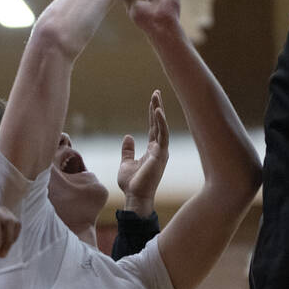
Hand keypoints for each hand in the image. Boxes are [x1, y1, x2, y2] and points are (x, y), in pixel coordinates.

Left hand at [118, 90, 169, 215]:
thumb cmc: (131, 183)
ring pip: (162, 127)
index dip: (153, 113)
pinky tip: (157, 111)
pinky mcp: (161, 154)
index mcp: (152, 150)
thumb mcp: (126, 163)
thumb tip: (128, 136)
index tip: (153, 99)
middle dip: (157, 107)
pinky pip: (162, 135)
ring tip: (156, 96)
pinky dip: (161, 123)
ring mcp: (161, 151)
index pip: (154, 127)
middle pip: (159, 124)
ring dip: (159, 111)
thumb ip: (128, 150)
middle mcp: (159, 149)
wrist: (135, 197)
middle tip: (156, 92)